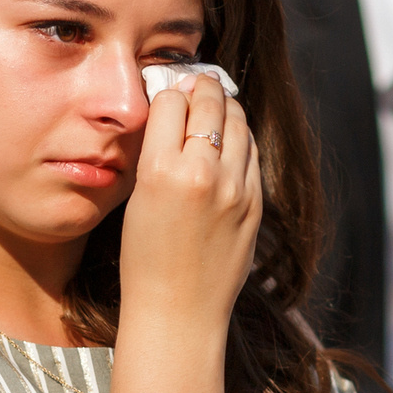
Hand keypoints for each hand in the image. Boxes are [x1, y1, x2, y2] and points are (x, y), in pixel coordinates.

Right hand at [119, 74, 263, 335]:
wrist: (179, 312)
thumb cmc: (145, 262)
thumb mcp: (136, 200)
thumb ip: (155, 155)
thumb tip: (170, 115)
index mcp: (162, 171)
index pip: (171, 102)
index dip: (167, 91)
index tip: (167, 88)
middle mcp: (204, 174)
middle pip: (209, 103)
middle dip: (201, 86)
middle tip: (195, 80)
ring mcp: (236, 188)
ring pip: (237, 122)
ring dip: (225, 106)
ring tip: (215, 101)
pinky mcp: (255, 203)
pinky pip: (251, 152)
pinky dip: (240, 138)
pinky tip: (230, 137)